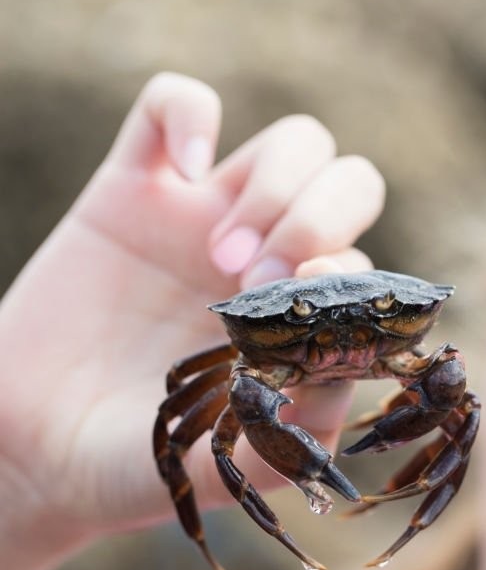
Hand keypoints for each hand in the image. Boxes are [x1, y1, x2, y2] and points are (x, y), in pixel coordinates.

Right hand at [0, 73, 383, 567]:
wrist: (33, 453)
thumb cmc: (137, 463)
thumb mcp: (230, 464)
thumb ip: (300, 430)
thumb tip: (350, 367)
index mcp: (305, 317)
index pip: (367, 259)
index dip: (346, 270)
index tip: (296, 304)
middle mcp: (273, 260)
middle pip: (350, 183)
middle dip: (318, 219)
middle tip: (253, 281)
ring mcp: (208, 219)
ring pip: (297, 141)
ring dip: (277, 184)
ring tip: (219, 253)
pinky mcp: (133, 190)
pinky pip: (173, 104)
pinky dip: (190, 112)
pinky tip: (186, 167)